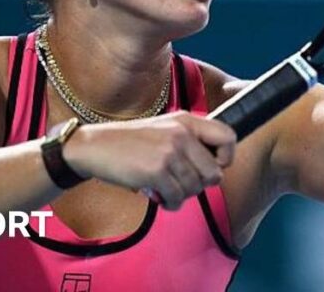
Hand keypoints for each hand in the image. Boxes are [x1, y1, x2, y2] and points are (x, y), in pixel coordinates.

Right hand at [63, 112, 235, 209]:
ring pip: (195, 189)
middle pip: (215, 173)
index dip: (225, 158)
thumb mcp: (165, 128)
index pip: (229, 137)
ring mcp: (169, 152)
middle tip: (180, 184)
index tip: (210, 167)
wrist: (94, 147)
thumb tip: (217, 168)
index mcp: (187, 121)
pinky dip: (168, 203)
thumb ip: (191, 141)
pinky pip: (177, 198)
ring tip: (164, 188)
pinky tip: (156, 195)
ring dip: (181, 196)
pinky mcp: (156, 172)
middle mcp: (182, 134)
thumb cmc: (131, 142)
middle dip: (200, 185)